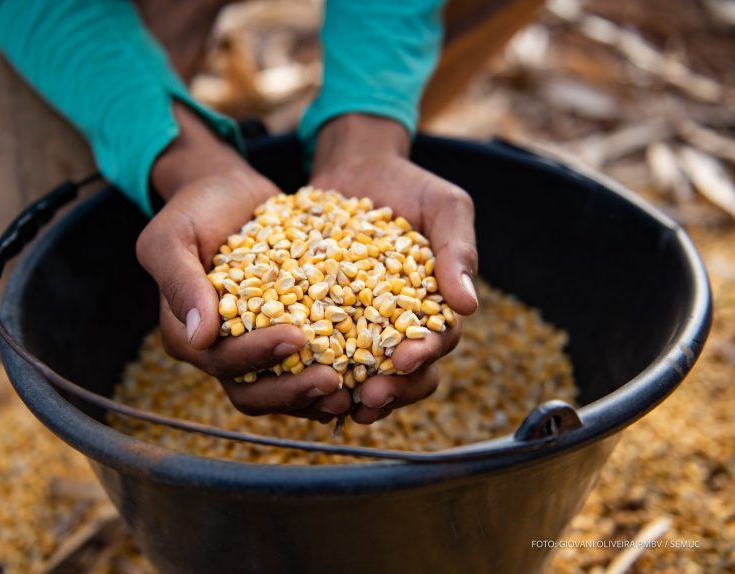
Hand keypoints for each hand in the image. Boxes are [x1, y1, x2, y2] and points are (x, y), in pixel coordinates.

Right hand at [136, 103, 349, 420]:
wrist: (228, 192)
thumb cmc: (193, 209)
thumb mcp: (171, 237)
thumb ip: (179, 282)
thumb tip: (199, 336)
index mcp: (188, 336)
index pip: (220, 361)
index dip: (257, 356)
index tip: (296, 336)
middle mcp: (221, 351)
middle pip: (253, 390)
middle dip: (292, 390)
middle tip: (333, 381)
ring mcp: (256, 346)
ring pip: (283, 387)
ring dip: (315, 394)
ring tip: (351, 389)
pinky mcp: (286, 333)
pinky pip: (307, 363)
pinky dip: (333, 370)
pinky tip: (363, 370)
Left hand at [309, 114, 478, 423]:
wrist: (358, 167)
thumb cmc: (412, 187)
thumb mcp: (445, 207)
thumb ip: (458, 251)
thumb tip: (468, 306)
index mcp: (434, 309)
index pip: (437, 343)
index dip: (424, 356)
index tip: (408, 359)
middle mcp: (397, 325)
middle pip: (401, 373)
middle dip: (390, 389)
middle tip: (370, 397)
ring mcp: (358, 323)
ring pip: (360, 371)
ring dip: (349, 391)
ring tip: (334, 402)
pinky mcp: (320, 314)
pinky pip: (317, 345)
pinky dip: (310, 365)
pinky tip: (294, 375)